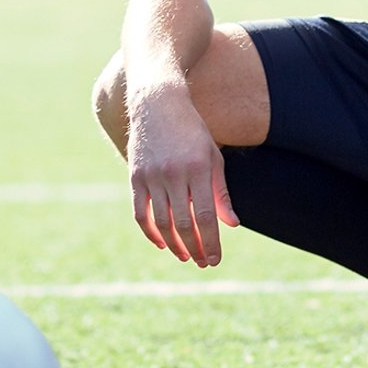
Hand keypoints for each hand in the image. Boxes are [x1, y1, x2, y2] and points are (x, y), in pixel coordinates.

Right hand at [126, 88, 240, 267]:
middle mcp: (173, 173)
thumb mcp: (213, 156)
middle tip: (203, 263)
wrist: (157, 104)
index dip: (211, 242)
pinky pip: (140, 213)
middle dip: (195, 248)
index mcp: (198, 168)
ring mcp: (151, 175)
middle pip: (183, 223)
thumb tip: (232, 225)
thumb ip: (221, 192)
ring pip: (161, 222)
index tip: (215, 260)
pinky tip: (162, 243)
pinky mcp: (135, 176)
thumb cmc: (192, 131)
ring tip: (186, 256)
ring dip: (174, 245)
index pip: (206, 215)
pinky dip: (150, 232)